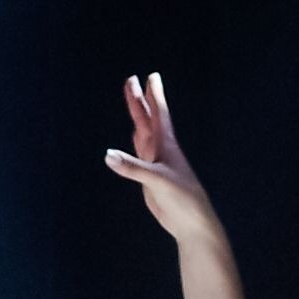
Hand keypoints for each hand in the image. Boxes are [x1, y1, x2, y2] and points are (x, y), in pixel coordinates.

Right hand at [102, 70, 222, 248]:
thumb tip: (108, 155)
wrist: (190, 222)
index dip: (155, 96)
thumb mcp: (157, 181)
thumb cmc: (182, 199)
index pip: (159, 114)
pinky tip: (134, 133)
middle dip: (140, 100)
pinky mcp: (150, 176)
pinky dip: (136, 139)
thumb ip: (133, 168)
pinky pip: (140, 151)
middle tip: (130, 79)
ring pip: (144, 132)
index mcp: (167, 146)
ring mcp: (155, 162)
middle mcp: (161, 150)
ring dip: (138, 115)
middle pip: (148, 119)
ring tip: (133, 98)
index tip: (151, 76)